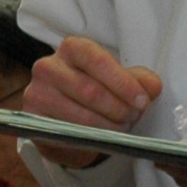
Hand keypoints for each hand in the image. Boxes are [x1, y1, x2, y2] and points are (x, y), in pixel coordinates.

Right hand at [23, 35, 164, 165]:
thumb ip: (138, 79)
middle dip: (119, 108)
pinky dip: (93, 137)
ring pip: (81, 115)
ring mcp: (36, 93)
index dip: (123, 82)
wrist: (65, 116)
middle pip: (90, 91)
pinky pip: (69, 132)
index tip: (142, 101)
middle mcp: (48, 66)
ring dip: (109, 126)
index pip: (97, 60)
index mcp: (72, 48)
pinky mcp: (34, 119)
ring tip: (123, 127)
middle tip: (134, 117)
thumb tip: (153, 87)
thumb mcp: (118, 80)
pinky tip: (105, 136)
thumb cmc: (94, 89)